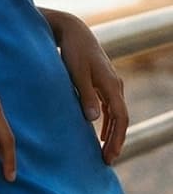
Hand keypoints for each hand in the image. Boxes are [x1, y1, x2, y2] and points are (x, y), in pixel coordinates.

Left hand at [50, 13, 127, 163]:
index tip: (110, 155)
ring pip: (116, 114)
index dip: (117, 138)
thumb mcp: (76, 74)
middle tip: (108, 161)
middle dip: (116, 141)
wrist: (74, 32)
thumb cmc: (73, 52)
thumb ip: (85, 95)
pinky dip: (107, 122)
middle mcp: (115, 86)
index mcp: (111, 86)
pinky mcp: (102, 83)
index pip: (120, 118)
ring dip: (112, 133)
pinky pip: (110, 108)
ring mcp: (110, 85)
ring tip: (106, 152)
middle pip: (121, 119)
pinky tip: (100, 134)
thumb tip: (93, 119)